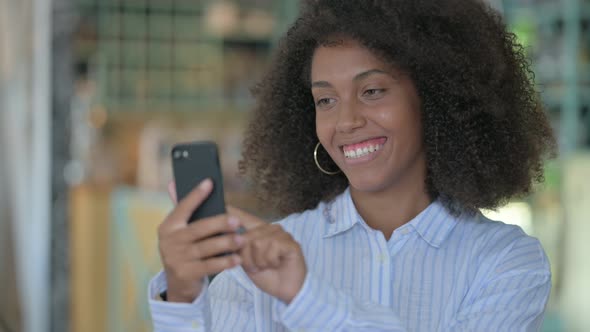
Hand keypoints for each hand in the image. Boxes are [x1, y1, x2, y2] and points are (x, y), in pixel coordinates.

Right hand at [157, 179, 244, 302]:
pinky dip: (225, 262)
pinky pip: (210, 266)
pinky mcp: (186, 273)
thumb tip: (174, 183)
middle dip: (219, 223)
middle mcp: (170, 241)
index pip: (183, 207)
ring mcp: (177, 258)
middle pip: (199, 229)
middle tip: (236, 221)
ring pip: (206, 248)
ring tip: (241, 239)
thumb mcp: (180, 232)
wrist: (178, 283)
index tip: (209, 182)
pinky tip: (237, 258)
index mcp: (169, 226)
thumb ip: (183, 210)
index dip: (196, 195)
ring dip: (226, 243)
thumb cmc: (184, 250)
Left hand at [228, 206, 306, 303]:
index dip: (233, 212)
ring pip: (258, 243)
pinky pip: (272, 248)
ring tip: (267, 266)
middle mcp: (270, 228)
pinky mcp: (291, 243)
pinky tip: (277, 264)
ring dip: (259, 262)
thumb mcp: (247, 261)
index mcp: (258, 231)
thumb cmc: (267, 275)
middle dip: (248, 258)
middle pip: (246, 237)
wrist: (285, 291)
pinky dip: (270, 261)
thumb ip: (239, 247)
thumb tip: (226, 234)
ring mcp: (282, 234)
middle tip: (257, 267)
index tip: (223, 204)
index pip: (243, 218)